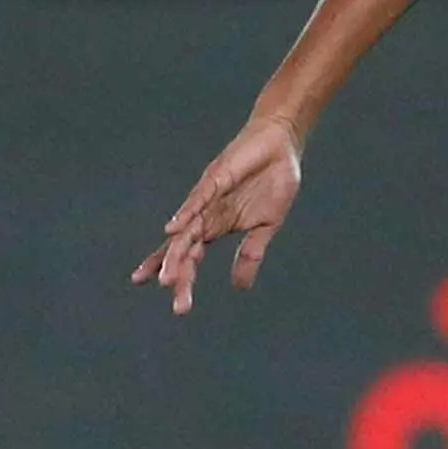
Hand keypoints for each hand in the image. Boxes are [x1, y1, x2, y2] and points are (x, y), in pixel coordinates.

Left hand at [131, 116, 304, 315]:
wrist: (281, 144)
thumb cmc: (272, 182)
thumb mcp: (266, 226)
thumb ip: (251, 254)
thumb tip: (240, 288)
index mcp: (216, 227)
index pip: (193, 257)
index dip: (182, 278)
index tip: (178, 304)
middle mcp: (205, 215)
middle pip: (184, 250)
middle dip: (177, 275)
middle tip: (175, 301)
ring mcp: (208, 197)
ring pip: (186, 231)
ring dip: (175, 254)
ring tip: (166, 278)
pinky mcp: (215, 179)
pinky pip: (198, 200)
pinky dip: (185, 215)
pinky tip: (173, 231)